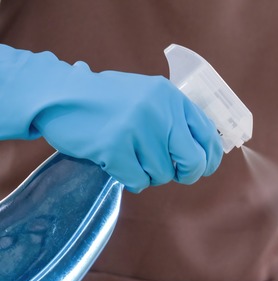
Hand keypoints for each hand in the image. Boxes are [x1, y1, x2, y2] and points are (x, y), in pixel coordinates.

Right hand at [0, 44, 221, 192]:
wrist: (60, 95)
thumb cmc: (107, 100)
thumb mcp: (149, 96)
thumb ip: (175, 117)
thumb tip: (203, 151)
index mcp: (172, 97)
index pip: (209, 135)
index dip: (210, 158)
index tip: (204, 167)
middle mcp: (160, 111)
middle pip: (193, 162)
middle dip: (186, 174)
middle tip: (172, 173)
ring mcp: (137, 129)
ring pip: (162, 174)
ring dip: (149, 174)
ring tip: (131, 157)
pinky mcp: (115, 147)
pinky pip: (137, 180)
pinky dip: (130, 179)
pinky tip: (118, 165)